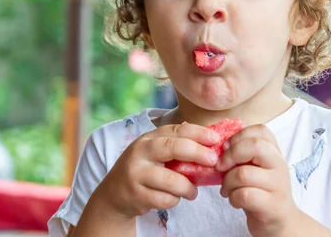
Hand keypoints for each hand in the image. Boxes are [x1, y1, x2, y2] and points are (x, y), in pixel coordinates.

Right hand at [95, 123, 220, 218]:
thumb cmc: (145, 169)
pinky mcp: (136, 194)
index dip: (198, 133)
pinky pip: (164, 199)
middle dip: (197, 153)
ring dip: (188, 187)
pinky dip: (174, 200)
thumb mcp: (156, 152)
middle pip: (173, 147)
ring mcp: (136, 173)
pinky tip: (173, 198)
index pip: (177, 130)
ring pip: (171, 180)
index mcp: (150, 137)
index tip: (216, 139)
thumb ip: (177, 147)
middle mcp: (141, 151)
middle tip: (213, 160)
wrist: (114, 192)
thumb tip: (213, 146)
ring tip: (193, 192)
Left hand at [217, 124, 299, 236]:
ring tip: (226, 189)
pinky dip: (233, 198)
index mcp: (275, 152)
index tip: (226, 147)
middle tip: (220, 167)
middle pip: (255, 145)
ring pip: (243, 173)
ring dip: (227, 182)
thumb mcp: (255, 168)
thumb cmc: (261, 191)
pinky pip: (244, 195)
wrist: (279, 221)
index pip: (260, 130)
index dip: (239, 135)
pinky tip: (234, 200)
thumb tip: (217, 146)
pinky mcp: (272, 205)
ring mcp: (278, 185)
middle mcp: (279, 165)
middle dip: (230, 155)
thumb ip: (243, 155)